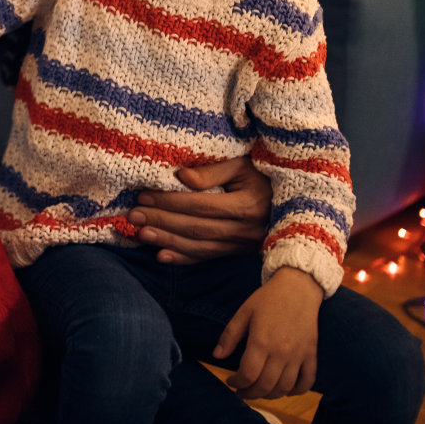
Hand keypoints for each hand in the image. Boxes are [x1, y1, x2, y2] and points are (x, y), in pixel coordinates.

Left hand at [127, 156, 269, 263]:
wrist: (291, 199)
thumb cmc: (261, 174)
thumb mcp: (241, 164)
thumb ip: (212, 171)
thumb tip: (180, 176)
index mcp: (248, 205)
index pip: (200, 205)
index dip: (170, 202)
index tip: (143, 196)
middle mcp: (247, 230)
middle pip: (196, 227)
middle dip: (162, 221)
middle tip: (133, 215)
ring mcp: (244, 245)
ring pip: (200, 246)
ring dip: (167, 241)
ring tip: (140, 233)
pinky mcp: (239, 253)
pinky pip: (208, 257)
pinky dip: (184, 258)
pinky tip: (161, 256)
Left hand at [214, 267, 321, 399]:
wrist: (298, 288)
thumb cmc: (267, 299)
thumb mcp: (243, 313)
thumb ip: (230, 336)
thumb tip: (216, 355)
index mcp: (262, 341)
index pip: (248, 374)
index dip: (237, 383)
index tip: (230, 382)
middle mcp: (282, 352)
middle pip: (265, 385)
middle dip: (250, 393)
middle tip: (242, 392)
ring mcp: (299, 355)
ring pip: (285, 387)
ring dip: (270, 395)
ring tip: (259, 391)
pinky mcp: (311, 355)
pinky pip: (308, 381)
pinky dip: (297, 391)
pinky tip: (285, 390)